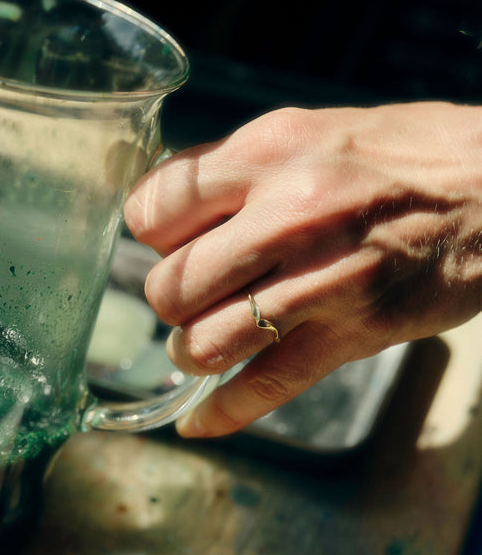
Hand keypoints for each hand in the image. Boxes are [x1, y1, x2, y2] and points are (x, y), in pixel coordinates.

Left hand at [124, 102, 481, 437]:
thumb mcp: (309, 131)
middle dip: (170, 298)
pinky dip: (222, 414)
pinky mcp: (356, 334)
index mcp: (267, 153)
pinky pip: (265, 387)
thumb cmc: (402, 154)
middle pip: (170, 285)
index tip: (168, 240)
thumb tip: (168, 207)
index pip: (153, 208)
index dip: (151, 231)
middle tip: (194, 293)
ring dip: (192, 351)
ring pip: (205, 343)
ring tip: (205, 342)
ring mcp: (321, 282)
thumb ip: (235, 168)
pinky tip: (199, 423)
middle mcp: (287, 215)